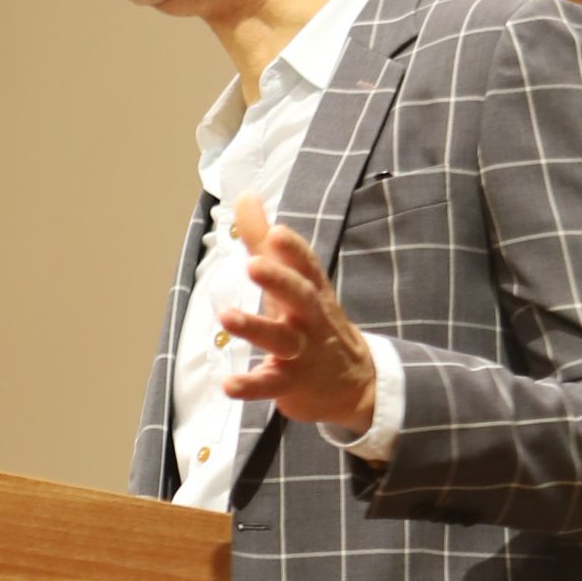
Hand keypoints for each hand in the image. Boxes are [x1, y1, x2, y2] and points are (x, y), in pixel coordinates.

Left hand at [219, 195, 376, 432]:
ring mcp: (303, 352)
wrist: (354, 382)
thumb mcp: (293, 278)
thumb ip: (262, 239)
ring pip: (281, 339)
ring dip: (255, 328)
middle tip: (254, 264)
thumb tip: (244, 195)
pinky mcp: (291, 383)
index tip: (276, 232)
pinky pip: (271, 384)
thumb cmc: (312, 319)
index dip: (292, 249)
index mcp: (311, 289)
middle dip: (278, 280)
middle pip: (299, 296)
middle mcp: (309, 318)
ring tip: (226, 317)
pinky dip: (251, 385)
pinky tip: (228, 385)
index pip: (306, 265)